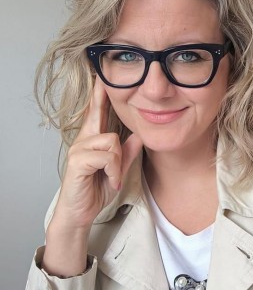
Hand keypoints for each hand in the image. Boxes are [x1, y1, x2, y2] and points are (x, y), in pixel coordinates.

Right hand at [42, 77, 141, 276]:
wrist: (80, 212)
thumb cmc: (96, 189)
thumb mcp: (117, 170)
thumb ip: (126, 153)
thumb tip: (138, 137)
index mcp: (92, 140)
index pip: (96, 113)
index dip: (98, 95)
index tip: (100, 77)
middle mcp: (83, 140)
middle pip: (98, 116)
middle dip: (101, 100)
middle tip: (102, 85)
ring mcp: (79, 149)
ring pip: (111, 141)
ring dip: (118, 163)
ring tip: (113, 177)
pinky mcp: (78, 161)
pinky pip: (107, 157)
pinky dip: (114, 171)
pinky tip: (111, 181)